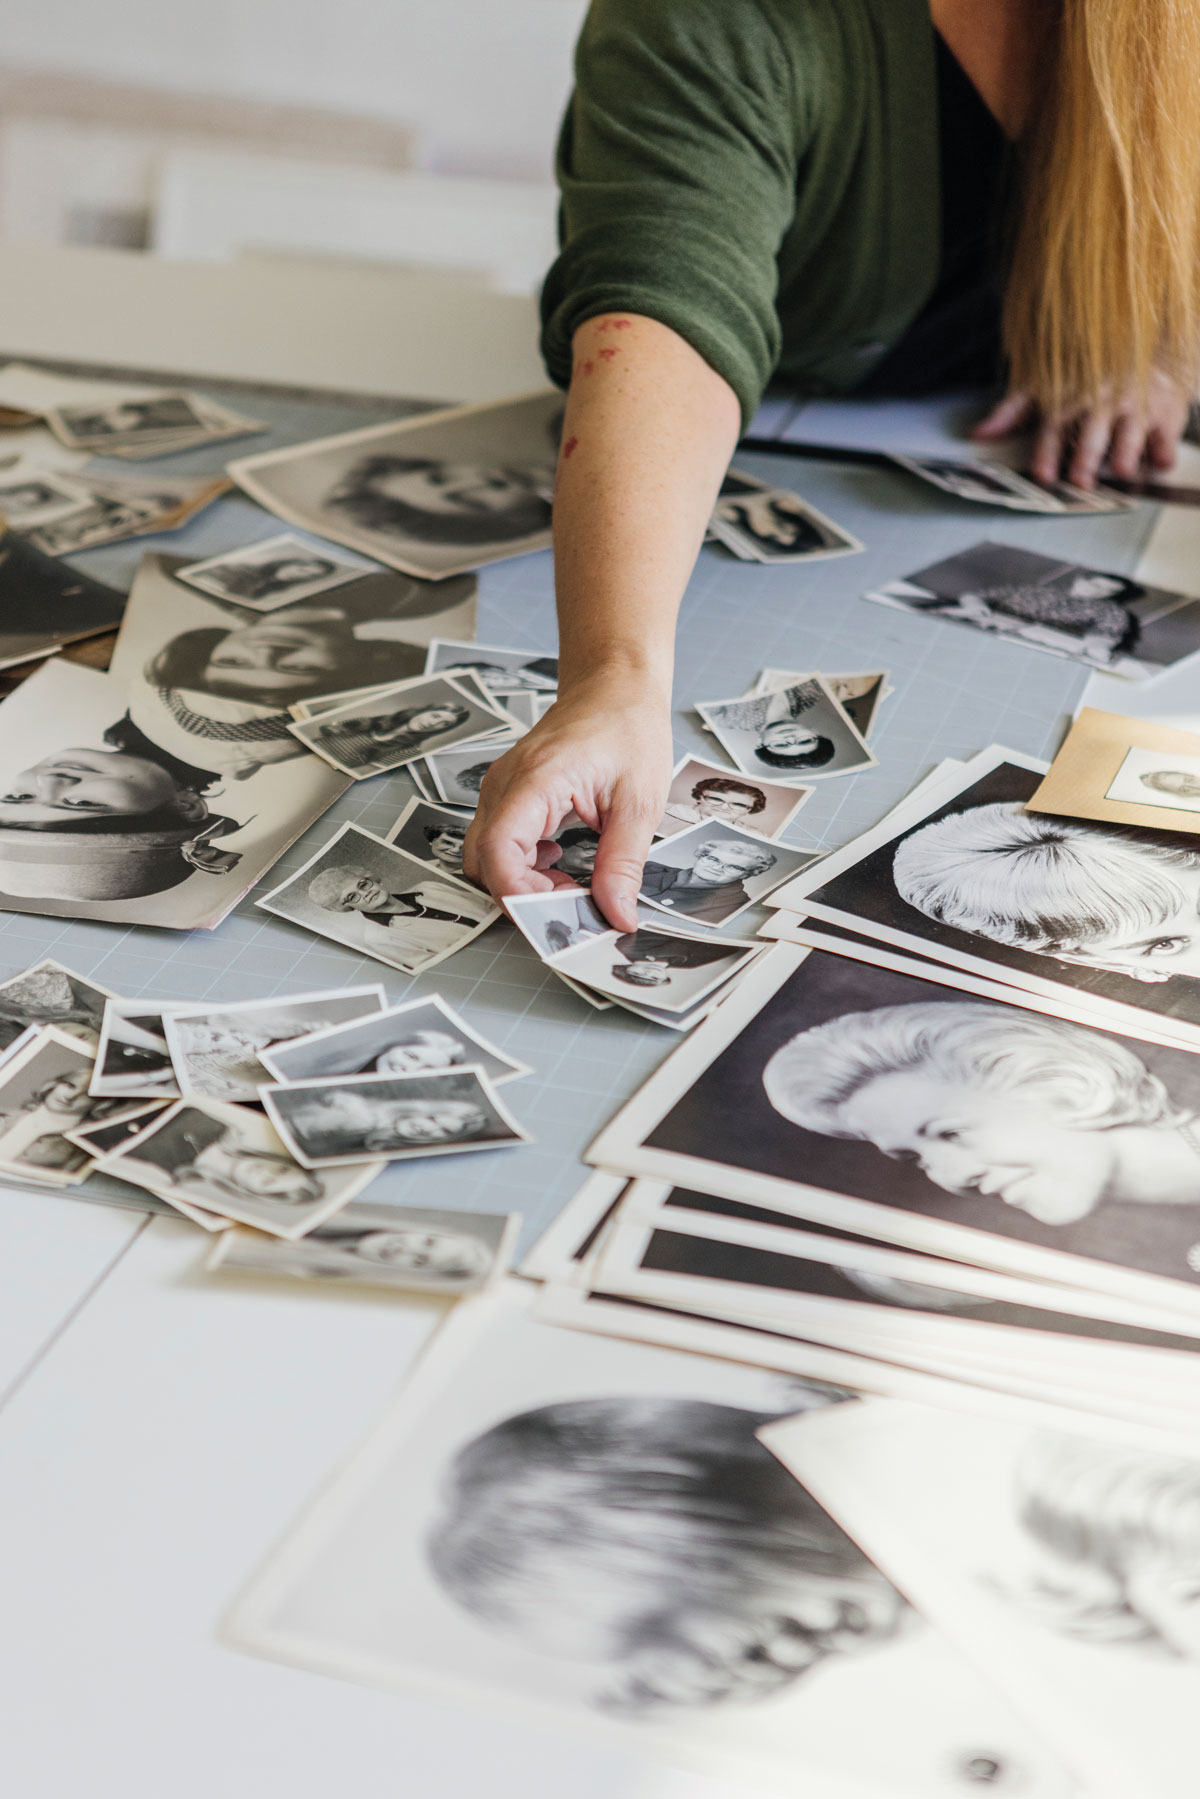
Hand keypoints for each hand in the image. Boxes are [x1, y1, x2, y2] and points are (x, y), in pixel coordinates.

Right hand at [463, 673, 673, 929]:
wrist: (615, 685)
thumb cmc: (628, 729)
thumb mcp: (639, 804)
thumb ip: (622, 865)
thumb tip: (616, 916)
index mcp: (535, 781)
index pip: (499, 853)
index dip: (521, 896)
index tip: (558, 917)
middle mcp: (505, 785)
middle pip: (484, 862)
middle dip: (522, 895)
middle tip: (572, 906)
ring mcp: (501, 788)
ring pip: (487, 856)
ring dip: (522, 881)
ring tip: (570, 885)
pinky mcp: (508, 793)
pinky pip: (498, 841)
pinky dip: (523, 864)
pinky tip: (560, 861)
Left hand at [972, 371, 1189, 488]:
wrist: (1141, 345)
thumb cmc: (1087, 374)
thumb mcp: (1045, 386)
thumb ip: (1013, 412)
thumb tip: (979, 434)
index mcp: (1071, 398)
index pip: (1055, 427)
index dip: (1047, 451)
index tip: (1042, 475)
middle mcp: (1103, 401)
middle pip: (1092, 430)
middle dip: (1086, 455)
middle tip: (1081, 480)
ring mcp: (1136, 406)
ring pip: (1131, 430)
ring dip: (1126, 450)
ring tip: (1122, 470)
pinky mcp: (1165, 412)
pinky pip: (1166, 432)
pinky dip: (1165, 447)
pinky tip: (1159, 462)